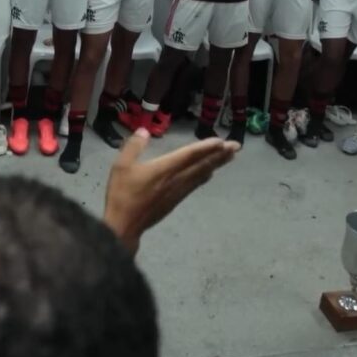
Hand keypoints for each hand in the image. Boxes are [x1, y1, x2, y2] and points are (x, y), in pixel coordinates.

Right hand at [103, 130, 238, 253]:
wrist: (124, 225)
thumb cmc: (122, 195)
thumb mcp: (121, 166)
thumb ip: (133, 147)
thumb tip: (144, 131)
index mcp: (164, 169)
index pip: (189, 155)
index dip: (206, 147)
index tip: (221, 141)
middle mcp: (176, 180)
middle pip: (201, 165)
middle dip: (219, 155)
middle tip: (236, 146)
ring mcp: (177, 192)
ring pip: (200, 175)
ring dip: (215, 165)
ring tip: (229, 157)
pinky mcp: (175, 201)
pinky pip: (194, 185)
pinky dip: (204, 176)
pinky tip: (208, 174)